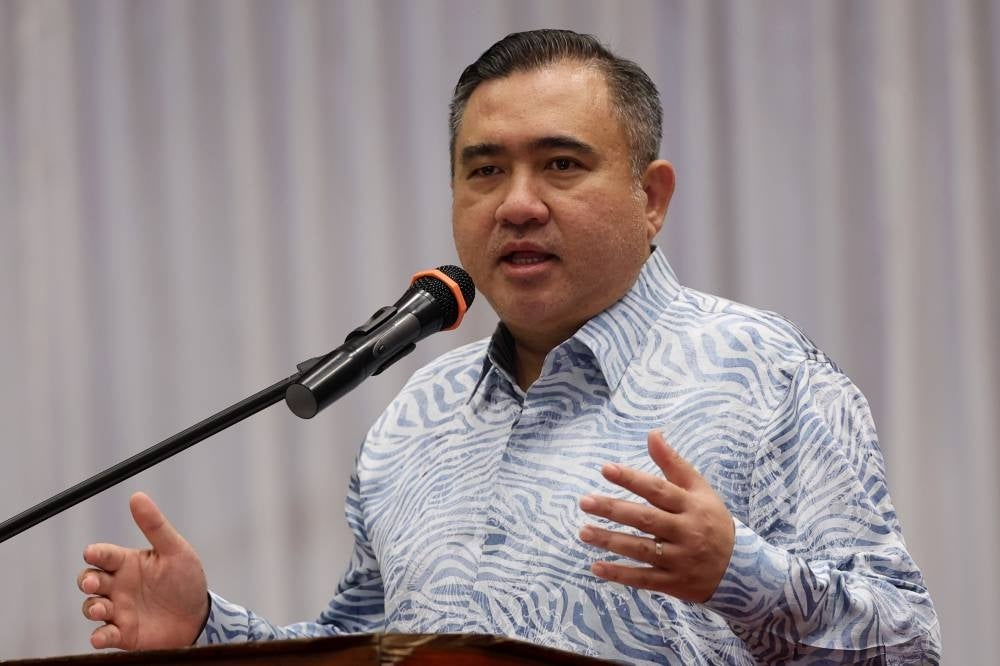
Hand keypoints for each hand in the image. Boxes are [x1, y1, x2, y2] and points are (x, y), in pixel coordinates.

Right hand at [77, 492, 208, 649]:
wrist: (199, 617)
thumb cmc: (186, 580)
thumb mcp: (175, 550)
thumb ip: (155, 526)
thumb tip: (137, 496)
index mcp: (128, 563)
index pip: (104, 555)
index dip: (96, 553)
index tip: (92, 553)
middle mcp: (118, 586)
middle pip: (89, 580)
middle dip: (87, 580)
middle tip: (94, 583)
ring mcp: (118, 610)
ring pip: (92, 607)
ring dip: (92, 608)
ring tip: (102, 609)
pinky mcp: (123, 633)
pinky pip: (103, 635)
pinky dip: (99, 636)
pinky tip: (100, 636)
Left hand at [578, 431, 734, 602]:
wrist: (742, 569)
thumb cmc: (712, 520)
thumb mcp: (699, 489)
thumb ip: (673, 463)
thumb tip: (652, 433)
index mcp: (691, 505)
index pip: (658, 490)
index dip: (632, 479)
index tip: (605, 469)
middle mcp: (686, 532)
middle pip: (645, 519)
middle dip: (613, 510)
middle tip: (585, 501)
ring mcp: (680, 560)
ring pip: (641, 550)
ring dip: (610, 541)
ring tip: (583, 532)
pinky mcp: (674, 583)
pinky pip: (644, 579)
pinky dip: (620, 575)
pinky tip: (596, 567)